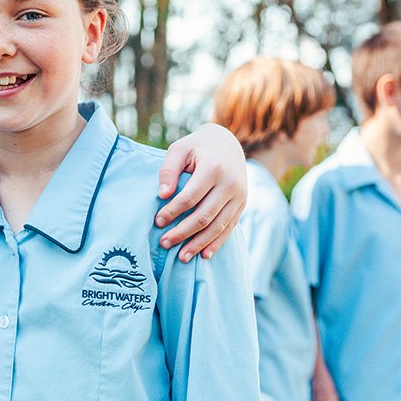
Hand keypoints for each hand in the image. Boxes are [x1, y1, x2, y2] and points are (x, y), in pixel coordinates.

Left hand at [155, 123, 246, 260]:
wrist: (228, 143)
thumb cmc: (197, 147)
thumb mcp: (179, 149)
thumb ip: (168, 170)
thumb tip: (162, 195)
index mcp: (214, 168)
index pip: (190, 197)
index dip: (173, 211)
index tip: (157, 221)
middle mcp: (231, 183)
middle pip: (205, 215)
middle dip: (183, 232)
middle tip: (164, 243)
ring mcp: (240, 196)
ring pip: (219, 226)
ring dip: (199, 243)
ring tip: (181, 257)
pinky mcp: (243, 204)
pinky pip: (230, 227)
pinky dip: (217, 243)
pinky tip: (203, 255)